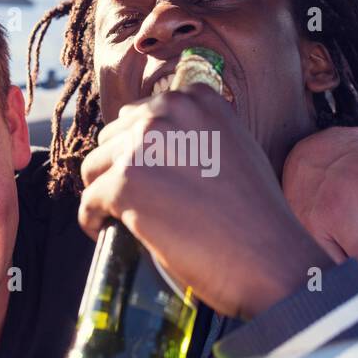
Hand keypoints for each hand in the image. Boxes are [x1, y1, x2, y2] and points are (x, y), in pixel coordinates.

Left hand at [79, 86, 331, 318]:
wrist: (269, 258)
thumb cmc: (256, 214)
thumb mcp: (235, 148)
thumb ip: (197, 134)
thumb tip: (152, 146)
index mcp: (196, 99)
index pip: (139, 116)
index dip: (139, 150)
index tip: (148, 176)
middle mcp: (167, 112)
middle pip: (112, 139)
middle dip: (119, 169)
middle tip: (138, 203)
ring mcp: (143, 147)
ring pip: (94, 168)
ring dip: (103, 194)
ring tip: (122, 219)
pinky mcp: (125, 185)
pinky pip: (88, 202)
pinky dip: (92, 220)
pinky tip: (106, 231)